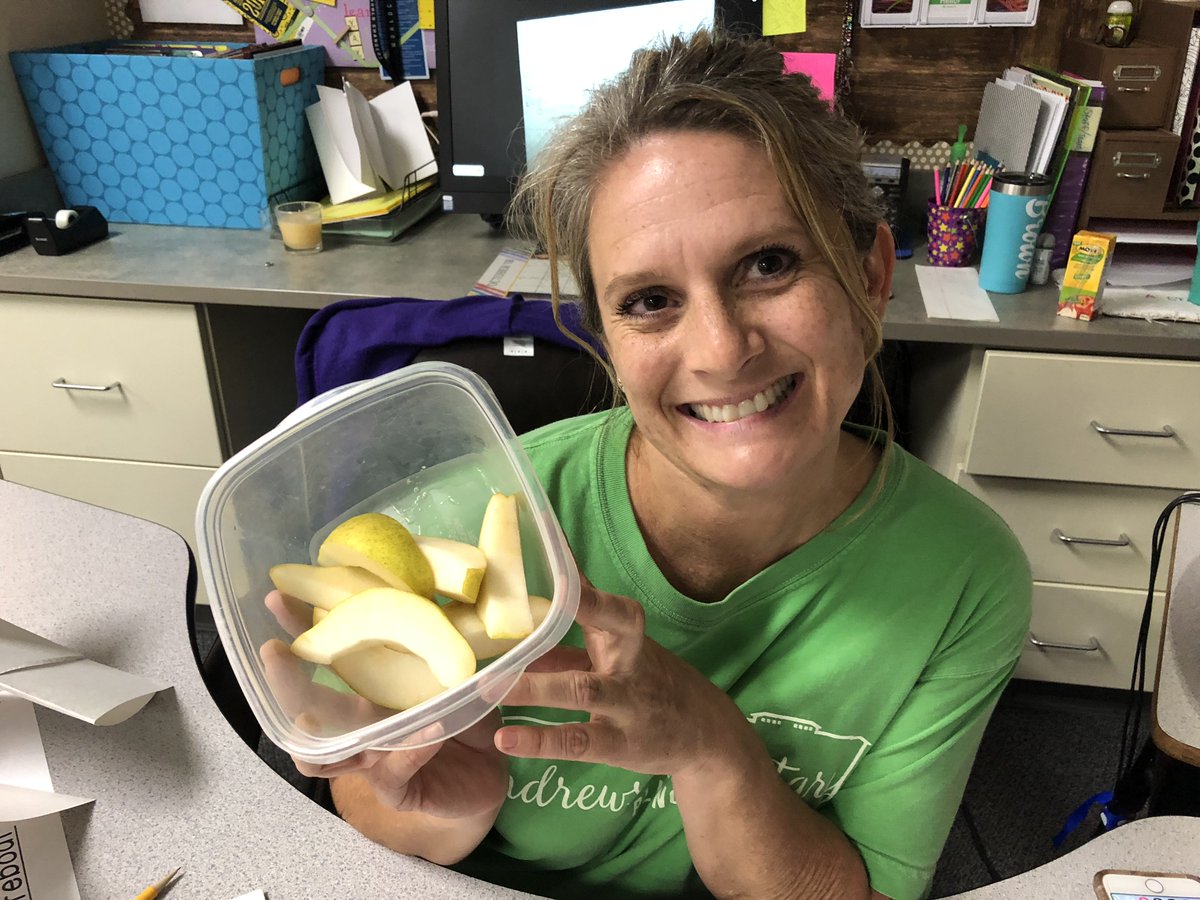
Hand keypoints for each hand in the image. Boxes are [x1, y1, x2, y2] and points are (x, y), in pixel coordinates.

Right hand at [260, 592, 507, 819]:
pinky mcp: (398, 789)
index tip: (276, 599)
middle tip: (274, 650)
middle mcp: (358, 728)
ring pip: (323, 757)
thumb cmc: (464, 721)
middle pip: (304, 707)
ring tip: (309, 713)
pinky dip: (408, 748)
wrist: (488, 774)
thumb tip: (429, 589)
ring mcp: (372, 763)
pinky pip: (394, 770)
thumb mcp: (449, 674)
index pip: (323, 660)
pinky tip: (428, 730)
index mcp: (364, 694)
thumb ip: (434, 643)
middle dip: (284, 680)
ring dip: (317, 733)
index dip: (297, 631)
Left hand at [493, 578, 751, 777]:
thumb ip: (579, 626)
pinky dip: (540, 741)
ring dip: (535, 688)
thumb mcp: (623, 648)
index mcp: (626, 633)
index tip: (547, 546)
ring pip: (583, 690)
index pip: (604, 597)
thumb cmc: (651, 682)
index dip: (578, 578)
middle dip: (579, 607)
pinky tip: (505, 739)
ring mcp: (628, 703)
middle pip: (615, 624)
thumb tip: (530, 600)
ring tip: (489, 687)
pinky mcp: (621, 744)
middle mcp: (631, 660)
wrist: (707, 734)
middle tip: (521, 604)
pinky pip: (579, 741)